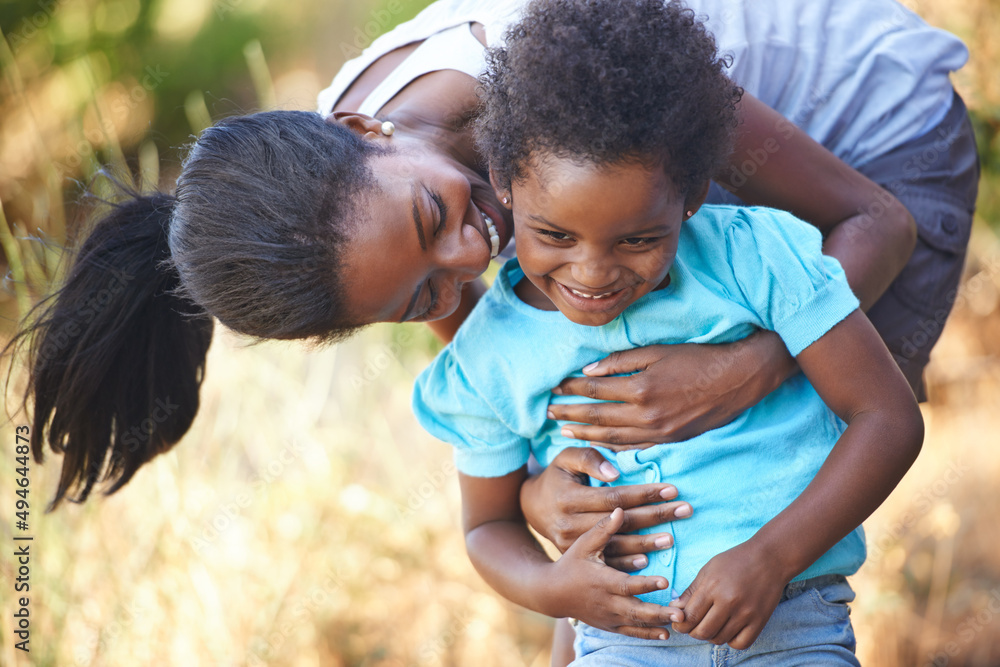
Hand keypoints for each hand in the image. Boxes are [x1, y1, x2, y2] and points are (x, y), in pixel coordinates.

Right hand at [520, 447, 690, 568]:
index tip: (671, 489)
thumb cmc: (557, 476)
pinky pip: (603, 562)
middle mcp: (568, 523)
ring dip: (645, 543)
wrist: (531, 507)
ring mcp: (570, 544)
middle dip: (655, 515)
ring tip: (671, 539)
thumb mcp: (566, 458)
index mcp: (568, 497)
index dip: (643, 493)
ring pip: (613, 545)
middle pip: (619, 522)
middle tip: (684, 510)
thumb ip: (589, 458)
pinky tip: (646, 561)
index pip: (614, 497)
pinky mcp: (575, 556)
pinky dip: (625, 563)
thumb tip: (614, 473)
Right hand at [542, 508, 684, 639]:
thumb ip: (603, 529)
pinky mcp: (608, 625)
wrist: (553, 592)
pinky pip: (630, 632)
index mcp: (601, 581)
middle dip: (658, 612)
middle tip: (680, 612)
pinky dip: (647, 634)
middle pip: (635, 610)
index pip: (626, 584)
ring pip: (635, 623)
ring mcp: (607, 616)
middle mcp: (606, 602)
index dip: (645, 584)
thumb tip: (620, 509)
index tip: (665, 581)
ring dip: (657, 624)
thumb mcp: (583, 544)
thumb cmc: (571, 563)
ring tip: (679, 623)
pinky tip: (665, 634)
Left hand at [549, 334, 794, 446]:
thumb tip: (589, 371)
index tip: (555, 387)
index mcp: (641, 388)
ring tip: (563, 430)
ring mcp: (658, 432)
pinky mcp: (669, 440)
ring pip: (611, 437)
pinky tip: (597, 443)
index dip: (572, 389)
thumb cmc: (698, 358)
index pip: (595, 390)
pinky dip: (611, 446)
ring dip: (585, 434)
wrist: (739, 379)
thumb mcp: (658, 351)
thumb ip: (622, 361)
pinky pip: (633, 447)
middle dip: (570, 414)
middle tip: (548, 413)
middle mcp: (646, 415)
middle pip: (597, 417)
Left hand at [671, 542, 787, 649]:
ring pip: (719, 639)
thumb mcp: (708, 570)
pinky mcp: (759, 620)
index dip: (680, 625)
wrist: (769, 558)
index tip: (679, 624)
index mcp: (712, 587)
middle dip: (693, 632)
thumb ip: (691, 591)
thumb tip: (675, 609)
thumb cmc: (735, 561)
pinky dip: (731, 641)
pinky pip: (740, 643)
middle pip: (702, 631)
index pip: (689, 617)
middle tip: (694, 626)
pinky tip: (728, 630)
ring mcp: (746, 613)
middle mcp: (729, 602)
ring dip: (711, 636)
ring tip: (711, 624)